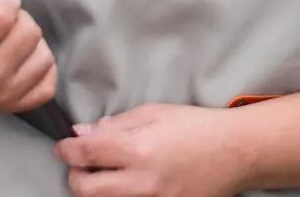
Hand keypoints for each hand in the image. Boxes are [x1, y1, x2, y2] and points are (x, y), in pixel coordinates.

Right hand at [0, 0, 57, 113]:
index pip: (5, 15)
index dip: (4, 0)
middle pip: (29, 31)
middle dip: (18, 18)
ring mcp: (1, 95)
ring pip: (44, 54)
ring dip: (30, 42)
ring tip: (8, 39)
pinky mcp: (15, 105)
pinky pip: (48, 81)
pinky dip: (39, 66)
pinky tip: (20, 58)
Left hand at [55, 104, 248, 196]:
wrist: (235, 152)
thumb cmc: (196, 126)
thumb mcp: (156, 112)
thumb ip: (117, 124)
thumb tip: (82, 133)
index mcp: (139, 148)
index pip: (86, 154)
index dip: (66, 150)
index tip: (64, 146)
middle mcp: (142, 182)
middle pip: (85, 189)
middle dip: (75, 175)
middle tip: (82, 164)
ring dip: (96, 189)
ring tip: (107, 173)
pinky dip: (120, 196)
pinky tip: (127, 183)